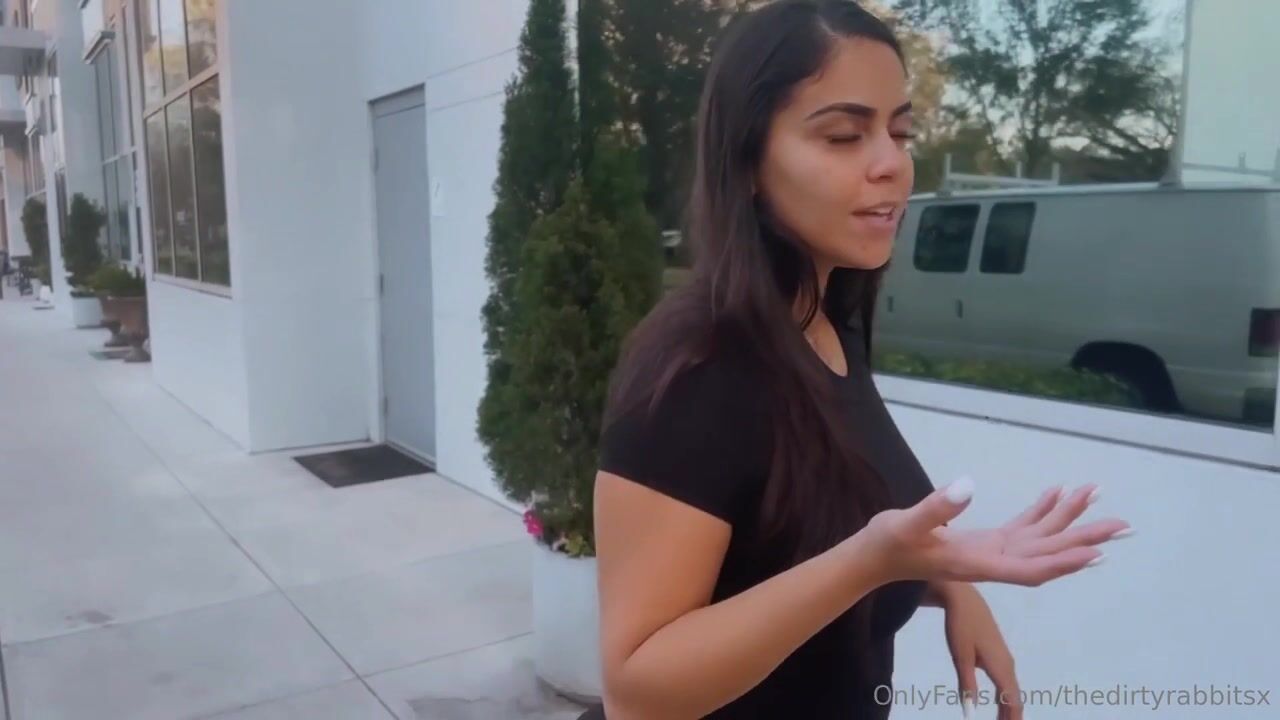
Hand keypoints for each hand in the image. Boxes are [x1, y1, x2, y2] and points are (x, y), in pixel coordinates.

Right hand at [859, 477, 1128, 586]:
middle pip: (1047, 553)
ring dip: (1070, 520)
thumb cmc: (886, 544)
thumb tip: (967, 485)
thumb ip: (936, 508)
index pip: (1029, 567)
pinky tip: (1057, 493)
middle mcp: (992, 561)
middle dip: (1085, 539)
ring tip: (1097, 494)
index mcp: (978, 562)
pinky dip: (1042, 512)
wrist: (873, 557)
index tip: (1097, 553)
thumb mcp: (906, 524)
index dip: (1063, 561)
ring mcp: (990, 551)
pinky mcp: (984, 541)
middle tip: (1125, 525)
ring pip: (1040, 538)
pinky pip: (1022, 528)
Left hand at [938, 583, 1022, 719]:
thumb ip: (967, 685)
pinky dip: (1005, 694)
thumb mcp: (961, 657)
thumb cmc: (961, 626)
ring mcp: (1005, 658)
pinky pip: (1007, 680)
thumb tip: (971, 712)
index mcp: (1000, 667)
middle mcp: (1007, 664)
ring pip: (1011, 688)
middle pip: (1015, 696)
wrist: (964, 600)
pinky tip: (1000, 701)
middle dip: (1012, 715)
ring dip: (1009, 706)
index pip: (1013, 700)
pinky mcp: (998, 653)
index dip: (1013, 718)